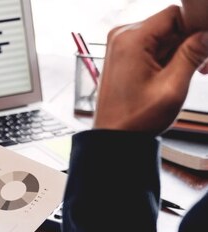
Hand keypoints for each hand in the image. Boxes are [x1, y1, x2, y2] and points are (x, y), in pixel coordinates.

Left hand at [94, 6, 207, 132]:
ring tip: (189, 75)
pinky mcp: (123, 56)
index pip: (176, 13)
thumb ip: (192, 55)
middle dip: (190, 43)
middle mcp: (122, 37)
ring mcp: (120, 46)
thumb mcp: (172, 87)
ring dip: (181, 52)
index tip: (206, 47)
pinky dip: (168, 58)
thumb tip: (207, 34)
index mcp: (131, 39)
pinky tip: (175, 75)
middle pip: (170, 25)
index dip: (197, 27)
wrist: (114, 137)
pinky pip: (153, 47)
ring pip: (164, 36)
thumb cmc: (135, 119)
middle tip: (203, 67)